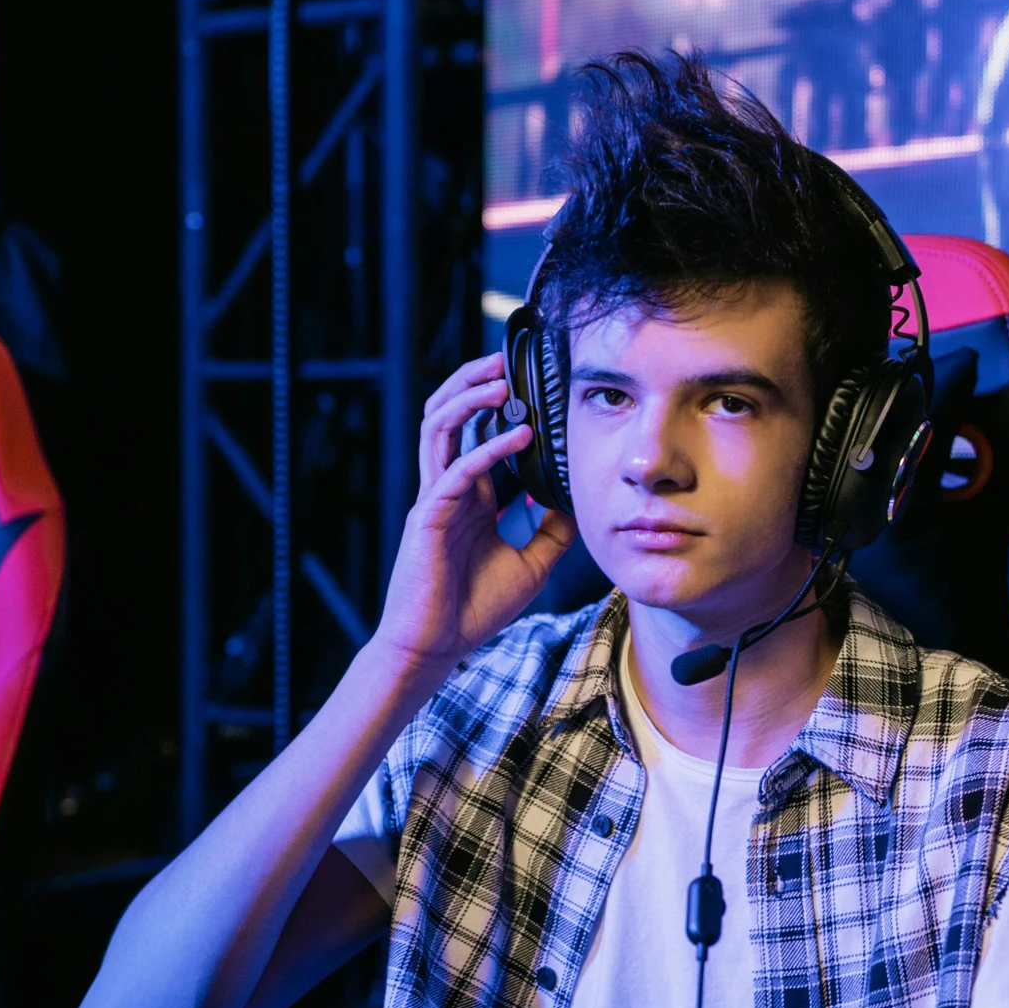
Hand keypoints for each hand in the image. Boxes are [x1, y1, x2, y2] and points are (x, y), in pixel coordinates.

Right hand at [372, 353, 575, 680]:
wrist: (436, 647)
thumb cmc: (475, 608)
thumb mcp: (532, 564)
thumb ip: (552, 529)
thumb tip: (580, 499)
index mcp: (470, 496)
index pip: (479, 433)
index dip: (499, 405)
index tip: (533, 384)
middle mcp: (449, 488)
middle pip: (450, 416)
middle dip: (473, 382)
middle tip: (506, 360)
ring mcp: (435, 499)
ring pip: (440, 428)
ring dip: (470, 399)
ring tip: (502, 380)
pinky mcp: (428, 518)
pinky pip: (455, 472)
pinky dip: (486, 449)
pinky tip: (518, 436)